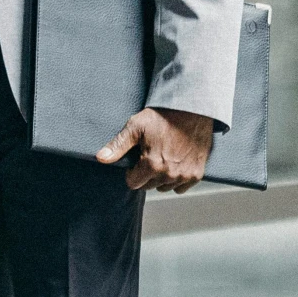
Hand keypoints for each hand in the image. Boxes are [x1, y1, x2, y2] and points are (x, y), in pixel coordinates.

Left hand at [97, 106, 214, 192]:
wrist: (191, 109)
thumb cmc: (163, 116)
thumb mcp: (136, 126)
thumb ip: (118, 145)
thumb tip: (101, 158)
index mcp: (152, 165)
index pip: (133, 183)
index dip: (132, 171)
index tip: (137, 159)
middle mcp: (169, 174)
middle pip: (149, 186)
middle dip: (146, 174)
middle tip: (150, 155)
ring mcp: (184, 175)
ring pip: (164, 187)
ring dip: (161, 178)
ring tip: (164, 158)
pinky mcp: (196, 173)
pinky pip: (181, 187)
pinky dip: (177, 180)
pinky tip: (176, 164)